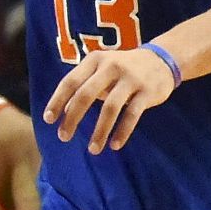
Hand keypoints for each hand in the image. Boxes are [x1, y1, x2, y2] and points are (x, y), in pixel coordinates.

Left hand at [42, 48, 174, 154]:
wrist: (161, 59)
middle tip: (63, 137)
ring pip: (110, 108)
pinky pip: (132, 115)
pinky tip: (115, 145)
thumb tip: (65, 111)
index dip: (57, 100)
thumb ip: (83, 86)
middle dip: (72, 118)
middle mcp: (110, 66)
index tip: (49, 120)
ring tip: (92, 150)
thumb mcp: (101, 70)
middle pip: (85, 94)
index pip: (70, 81)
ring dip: (99, 131)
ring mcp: (130, 79)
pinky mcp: (147, 92)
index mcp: (94, 60)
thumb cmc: (122, 69)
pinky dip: (122, 132)